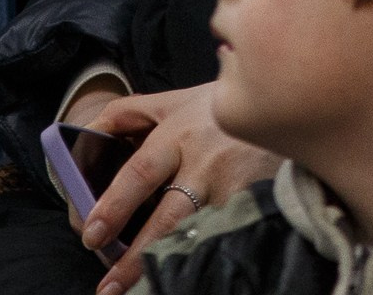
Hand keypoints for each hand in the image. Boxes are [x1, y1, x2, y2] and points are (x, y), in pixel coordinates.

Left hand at [72, 84, 279, 294]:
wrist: (288, 96)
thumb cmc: (219, 107)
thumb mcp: (176, 100)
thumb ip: (128, 114)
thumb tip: (84, 136)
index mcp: (179, 134)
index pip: (140, 173)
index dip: (114, 206)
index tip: (92, 236)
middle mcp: (207, 161)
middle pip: (168, 217)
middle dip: (137, 256)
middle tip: (109, 286)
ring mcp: (237, 182)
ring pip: (200, 232)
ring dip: (173, 263)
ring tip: (149, 289)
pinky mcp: (263, 195)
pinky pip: (232, 231)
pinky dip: (213, 251)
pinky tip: (199, 273)